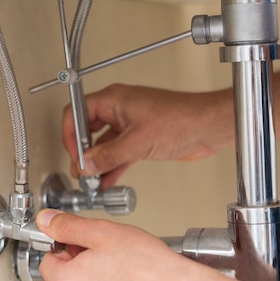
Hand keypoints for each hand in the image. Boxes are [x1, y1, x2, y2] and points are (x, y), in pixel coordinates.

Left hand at [36, 209, 195, 280]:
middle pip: (68, 280)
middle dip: (84, 264)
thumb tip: (47, 221)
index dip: (67, 245)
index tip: (83, 241)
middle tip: (111, 252)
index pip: (48, 260)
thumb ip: (68, 226)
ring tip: (126, 270)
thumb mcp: (103, 233)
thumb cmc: (148, 268)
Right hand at [63, 84, 233, 188]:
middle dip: (83, 152)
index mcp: (114, 99)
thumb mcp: (137, 141)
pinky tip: (107, 180)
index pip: (77, 113)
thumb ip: (109, 155)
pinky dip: (112, 166)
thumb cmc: (182, 119)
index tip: (74, 156)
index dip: (70, 136)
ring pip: (104, 144)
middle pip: (88, 130)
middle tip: (82, 172)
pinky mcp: (142, 138)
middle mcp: (120, 109)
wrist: (208, 127)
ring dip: (98, 163)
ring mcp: (131, 124)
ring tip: (92, 181)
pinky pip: (119, 153)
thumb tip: (87, 164)